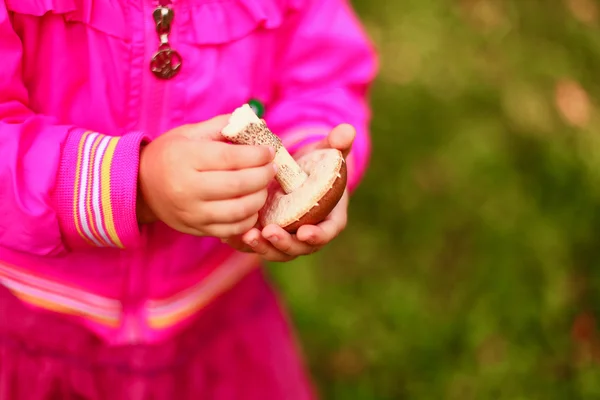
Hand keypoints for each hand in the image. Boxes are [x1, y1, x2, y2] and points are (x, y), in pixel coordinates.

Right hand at [137, 115, 276, 237]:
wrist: (141, 186)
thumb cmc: (170, 154)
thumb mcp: (189, 133)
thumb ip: (222, 126)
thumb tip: (258, 124)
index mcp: (185, 159)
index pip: (231, 158)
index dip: (257, 155)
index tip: (269, 151)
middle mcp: (187, 188)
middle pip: (238, 184)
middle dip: (263, 175)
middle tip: (272, 168)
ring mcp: (192, 213)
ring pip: (239, 210)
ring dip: (260, 197)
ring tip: (263, 185)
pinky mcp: (197, 229)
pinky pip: (232, 229)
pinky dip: (249, 218)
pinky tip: (251, 204)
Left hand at [223, 123, 354, 261]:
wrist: (297, 175)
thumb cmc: (316, 166)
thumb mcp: (326, 154)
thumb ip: (336, 145)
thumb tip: (347, 130)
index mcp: (329, 217)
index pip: (327, 232)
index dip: (318, 235)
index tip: (305, 232)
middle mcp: (309, 233)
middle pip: (300, 247)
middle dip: (284, 243)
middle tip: (270, 233)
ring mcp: (288, 238)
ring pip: (277, 251)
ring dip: (263, 247)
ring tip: (248, 235)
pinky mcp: (268, 238)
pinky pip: (258, 246)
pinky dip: (246, 243)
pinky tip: (233, 236)